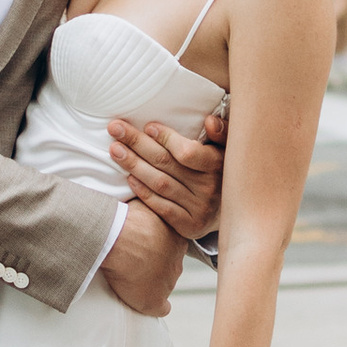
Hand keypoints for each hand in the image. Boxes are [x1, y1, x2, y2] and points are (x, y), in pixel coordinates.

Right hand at [102, 204, 183, 318]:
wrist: (120, 239)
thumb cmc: (129, 218)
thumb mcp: (143, 204)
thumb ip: (150, 205)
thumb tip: (147, 193)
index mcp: (176, 239)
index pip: (173, 245)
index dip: (159, 245)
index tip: (146, 243)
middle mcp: (176, 261)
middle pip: (171, 264)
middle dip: (159, 263)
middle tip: (139, 258)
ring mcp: (167, 282)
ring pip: (165, 283)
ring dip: (153, 281)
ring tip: (133, 274)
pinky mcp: (153, 300)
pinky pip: (160, 308)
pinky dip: (155, 307)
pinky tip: (149, 303)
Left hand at [107, 108, 225, 238]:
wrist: (231, 210)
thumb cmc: (221, 171)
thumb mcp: (227, 148)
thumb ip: (221, 132)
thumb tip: (209, 121)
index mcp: (219, 165)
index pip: (188, 152)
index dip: (166, 139)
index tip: (148, 126)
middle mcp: (210, 188)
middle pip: (166, 164)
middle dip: (138, 144)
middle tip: (115, 129)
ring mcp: (199, 209)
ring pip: (160, 184)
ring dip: (134, 165)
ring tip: (115, 150)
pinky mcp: (189, 226)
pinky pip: (161, 207)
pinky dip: (143, 191)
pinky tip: (129, 177)